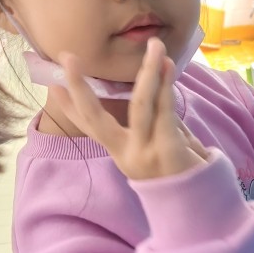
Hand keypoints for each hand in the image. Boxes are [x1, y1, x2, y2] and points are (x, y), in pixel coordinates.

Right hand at [55, 40, 207, 180]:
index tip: (51, 84)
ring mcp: (144, 153)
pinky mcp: (166, 150)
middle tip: (67, 58)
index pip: (89, 127)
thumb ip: (153, 122)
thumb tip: (155, 84)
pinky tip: (166, 65)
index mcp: (120, 153)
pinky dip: (166, 85)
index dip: (69, 107)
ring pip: (139, 105)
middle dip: (79, 88)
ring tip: (153, 46)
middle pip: (95, 118)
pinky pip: (164, 110)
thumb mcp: (160, 147)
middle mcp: (126, 154)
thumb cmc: (183, 174)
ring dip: (147, 71)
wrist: (201, 206)